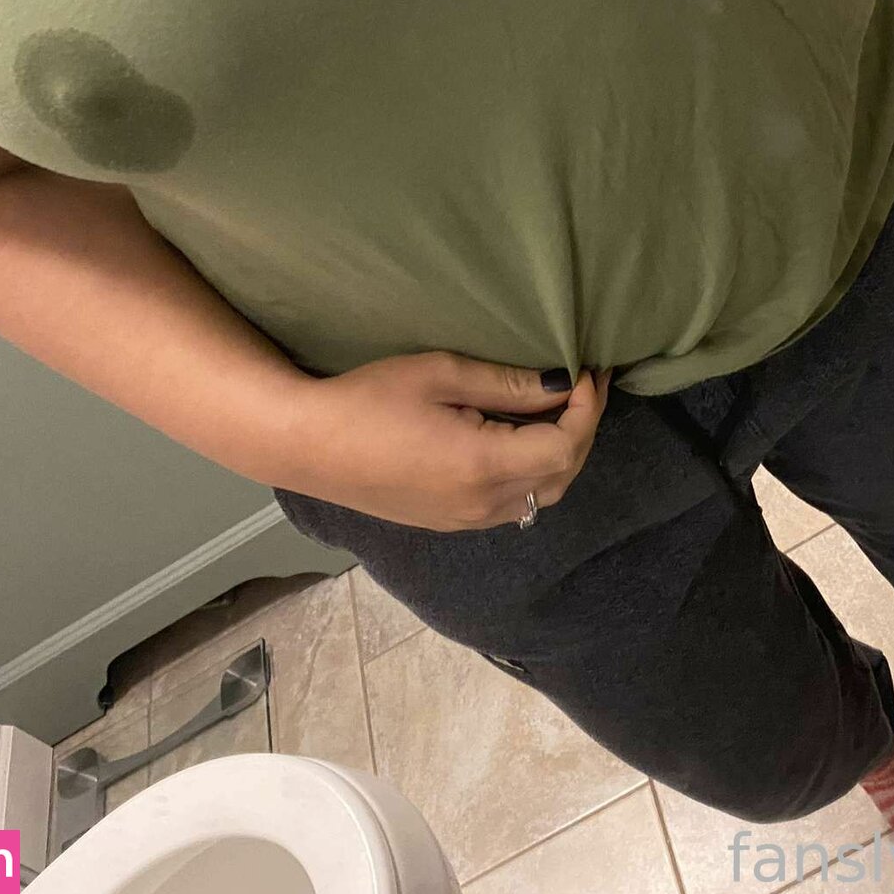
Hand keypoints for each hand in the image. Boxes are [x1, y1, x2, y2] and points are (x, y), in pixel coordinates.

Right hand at [283, 352, 610, 530]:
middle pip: (562, 475)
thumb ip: (509, 384)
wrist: (306, 444)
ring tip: (561, 408)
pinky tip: (523, 437)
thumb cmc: (368, 399)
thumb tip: (563, 382)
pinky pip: (513, 504)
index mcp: (484, 466)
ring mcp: (464, 520)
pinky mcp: (448, 522)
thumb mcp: (442, 375)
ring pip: (542, 496)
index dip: (587, 409)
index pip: (565, 446)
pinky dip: (534, 473)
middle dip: (582, 429)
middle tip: (586, 384)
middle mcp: (482, 504)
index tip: (588, 371)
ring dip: (561, 454)